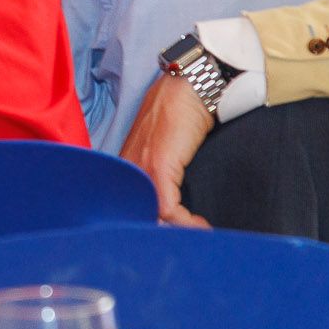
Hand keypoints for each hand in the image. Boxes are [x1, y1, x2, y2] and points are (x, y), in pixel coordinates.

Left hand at [120, 74, 216, 226]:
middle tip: (181, 241)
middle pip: (134, 213)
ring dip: (175, 231)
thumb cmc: (181, 112)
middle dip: (158, 233)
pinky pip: (168, 208)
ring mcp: (141, 166)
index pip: (128, 205)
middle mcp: (128, 166)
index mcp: (127, 163)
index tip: (168, 236)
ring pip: (151, 215)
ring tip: (195, 234)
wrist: (190, 87)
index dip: (147, 225)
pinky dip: (186, 223)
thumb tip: (170, 199)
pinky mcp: (159, 167)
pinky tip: (202, 225)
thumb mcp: (165, 144)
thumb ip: (160, 169)